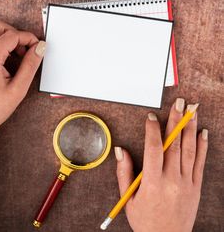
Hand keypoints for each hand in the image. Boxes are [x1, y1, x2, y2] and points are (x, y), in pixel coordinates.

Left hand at [0, 20, 45, 135]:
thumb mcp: (18, 89)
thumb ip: (30, 66)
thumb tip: (39, 49)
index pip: (12, 35)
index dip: (29, 38)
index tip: (38, 46)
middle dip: (17, 34)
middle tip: (26, 49)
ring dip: (7, 38)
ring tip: (17, 55)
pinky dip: (0, 45)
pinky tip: (6, 60)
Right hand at [115, 98, 207, 231]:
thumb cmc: (146, 221)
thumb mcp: (128, 199)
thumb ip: (124, 173)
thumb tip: (120, 150)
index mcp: (153, 183)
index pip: (154, 149)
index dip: (153, 130)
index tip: (151, 117)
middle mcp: (172, 180)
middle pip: (174, 144)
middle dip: (176, 120)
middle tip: (180, 102)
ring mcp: (186, 182)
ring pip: (190, 149)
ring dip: (190, 127)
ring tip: (192, 110)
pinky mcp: (196, 186)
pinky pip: (200, 162)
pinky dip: (202, 145)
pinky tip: (202, 131)